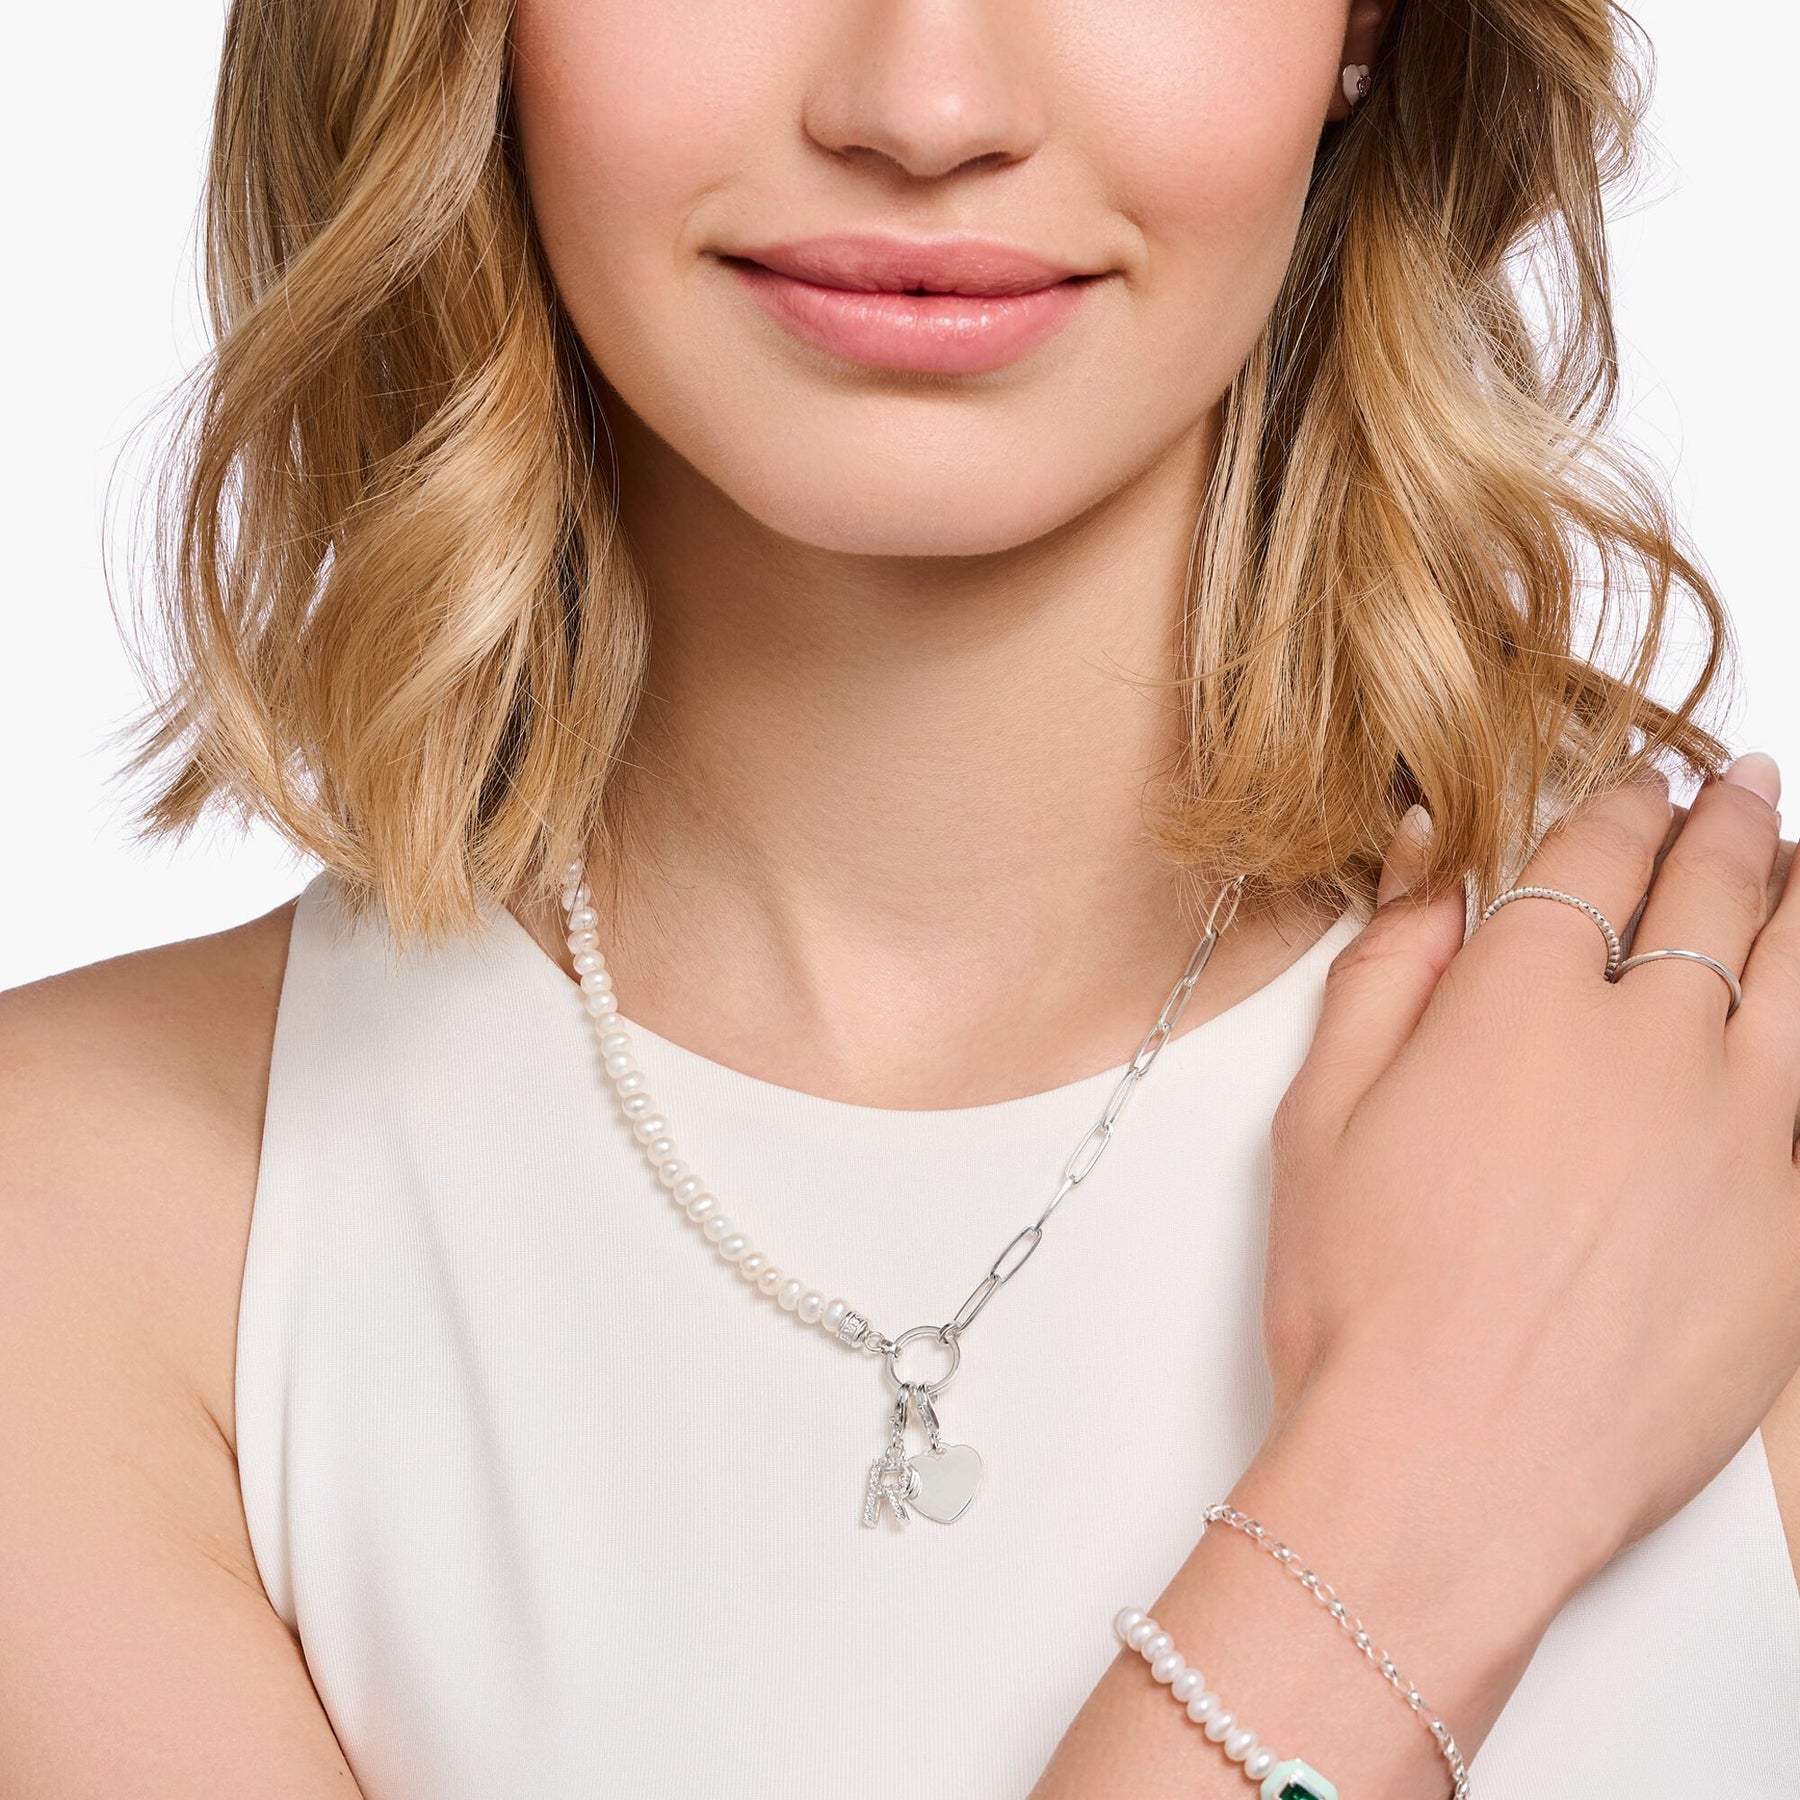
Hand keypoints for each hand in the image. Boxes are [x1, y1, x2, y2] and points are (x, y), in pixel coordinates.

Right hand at [1262, 755, 1799, 1583]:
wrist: (1452, 1470)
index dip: (1628, 803)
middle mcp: (1654, 1045)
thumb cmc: (1367, 1301)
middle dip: (1733, 820)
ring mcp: (1747, 1136)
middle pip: (1722, 889)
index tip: (1643, 786)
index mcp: (1523, 1002)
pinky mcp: (1796, 1227)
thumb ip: (1388, 966)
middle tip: (1743, 785)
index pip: (1600, 853)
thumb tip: (1429, 857)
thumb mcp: (1322, 1114)